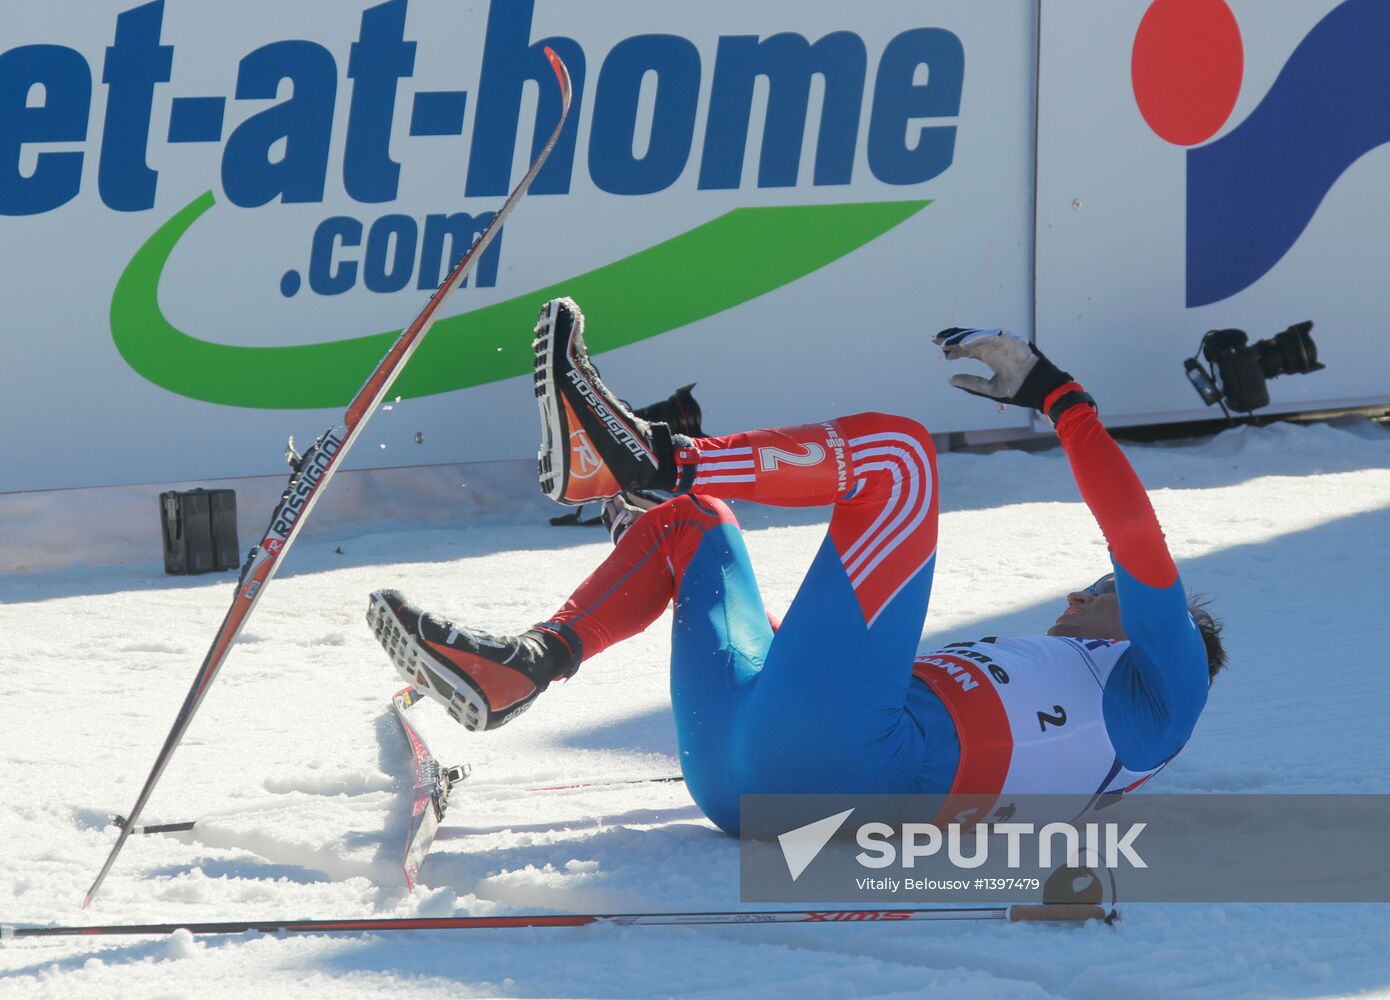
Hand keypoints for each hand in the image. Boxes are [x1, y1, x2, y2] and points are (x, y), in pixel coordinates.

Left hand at [934, 327, 1093, 421]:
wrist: (1042, 390)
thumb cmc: (1020, 390)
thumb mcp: (990, 389)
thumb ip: (971, 384)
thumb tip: (950, 379)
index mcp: (991, 356)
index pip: (968, 348)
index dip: (954, 349)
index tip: (941, 352)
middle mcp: (995, 347)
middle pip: (970, 338)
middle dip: (952, 338)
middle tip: (934, 339)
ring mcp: (1003, 343)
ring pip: (977, 335)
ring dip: (961, 336)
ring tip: (944, 341)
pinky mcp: (1012, 340)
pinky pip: (992, 335)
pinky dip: (977, 338)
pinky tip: (962, 343)